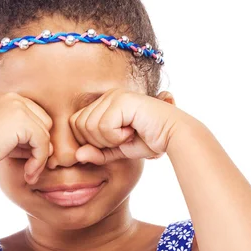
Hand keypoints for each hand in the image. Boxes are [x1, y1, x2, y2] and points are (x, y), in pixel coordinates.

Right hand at [0, 92, 53, 182]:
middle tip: (31, 168)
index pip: (36, 118)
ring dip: (41, 157)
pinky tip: (28, 173)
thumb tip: (52, 148)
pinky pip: (43, 144)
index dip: (34, 141)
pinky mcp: (22, 121)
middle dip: (40, 147)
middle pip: (45, 124)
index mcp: (8, 98)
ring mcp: (18, 107)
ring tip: (30, 173)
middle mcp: (14, 98)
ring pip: (46, 135)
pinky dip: (39, 161)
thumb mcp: (5, 140)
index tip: (27, 160)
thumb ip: (26, 138)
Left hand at [68, 88, 183, 164]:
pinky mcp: (122, 100)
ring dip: (109, 139)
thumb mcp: (117, 151)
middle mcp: (107, 95)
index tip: (114, 142)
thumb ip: (97, 153)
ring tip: (129, 134)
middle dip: (98, 141)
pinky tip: (132, 131)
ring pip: (89, 126)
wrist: (174, 136)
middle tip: (122, 139)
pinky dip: (116, 137)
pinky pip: (103, 126)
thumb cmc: (149, 141)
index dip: (90, 141)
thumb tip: (77, 155)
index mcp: (104, 103)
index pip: (75, 123)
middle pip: (79, 125)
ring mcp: (114, 95)